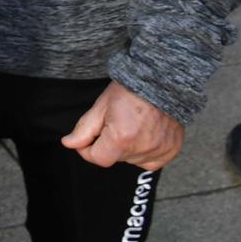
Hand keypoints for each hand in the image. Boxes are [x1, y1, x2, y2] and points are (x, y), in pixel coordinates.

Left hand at [61, 81, 184, 170]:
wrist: (161, 80)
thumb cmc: (131, 90)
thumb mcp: (101, 106)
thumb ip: (84, 129)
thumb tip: (69, 144)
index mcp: (121, 137)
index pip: (98, 158)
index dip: (89, 149)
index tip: (90, 138)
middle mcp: (142, 148)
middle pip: (115, 158)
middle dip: (110, 144)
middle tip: (117, 122)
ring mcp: (159, 150)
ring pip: (133, 160)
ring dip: (128, 148)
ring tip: (133, 124)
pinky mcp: (171, 150)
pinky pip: (152, 161)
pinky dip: (146, 151)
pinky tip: (145, 133)